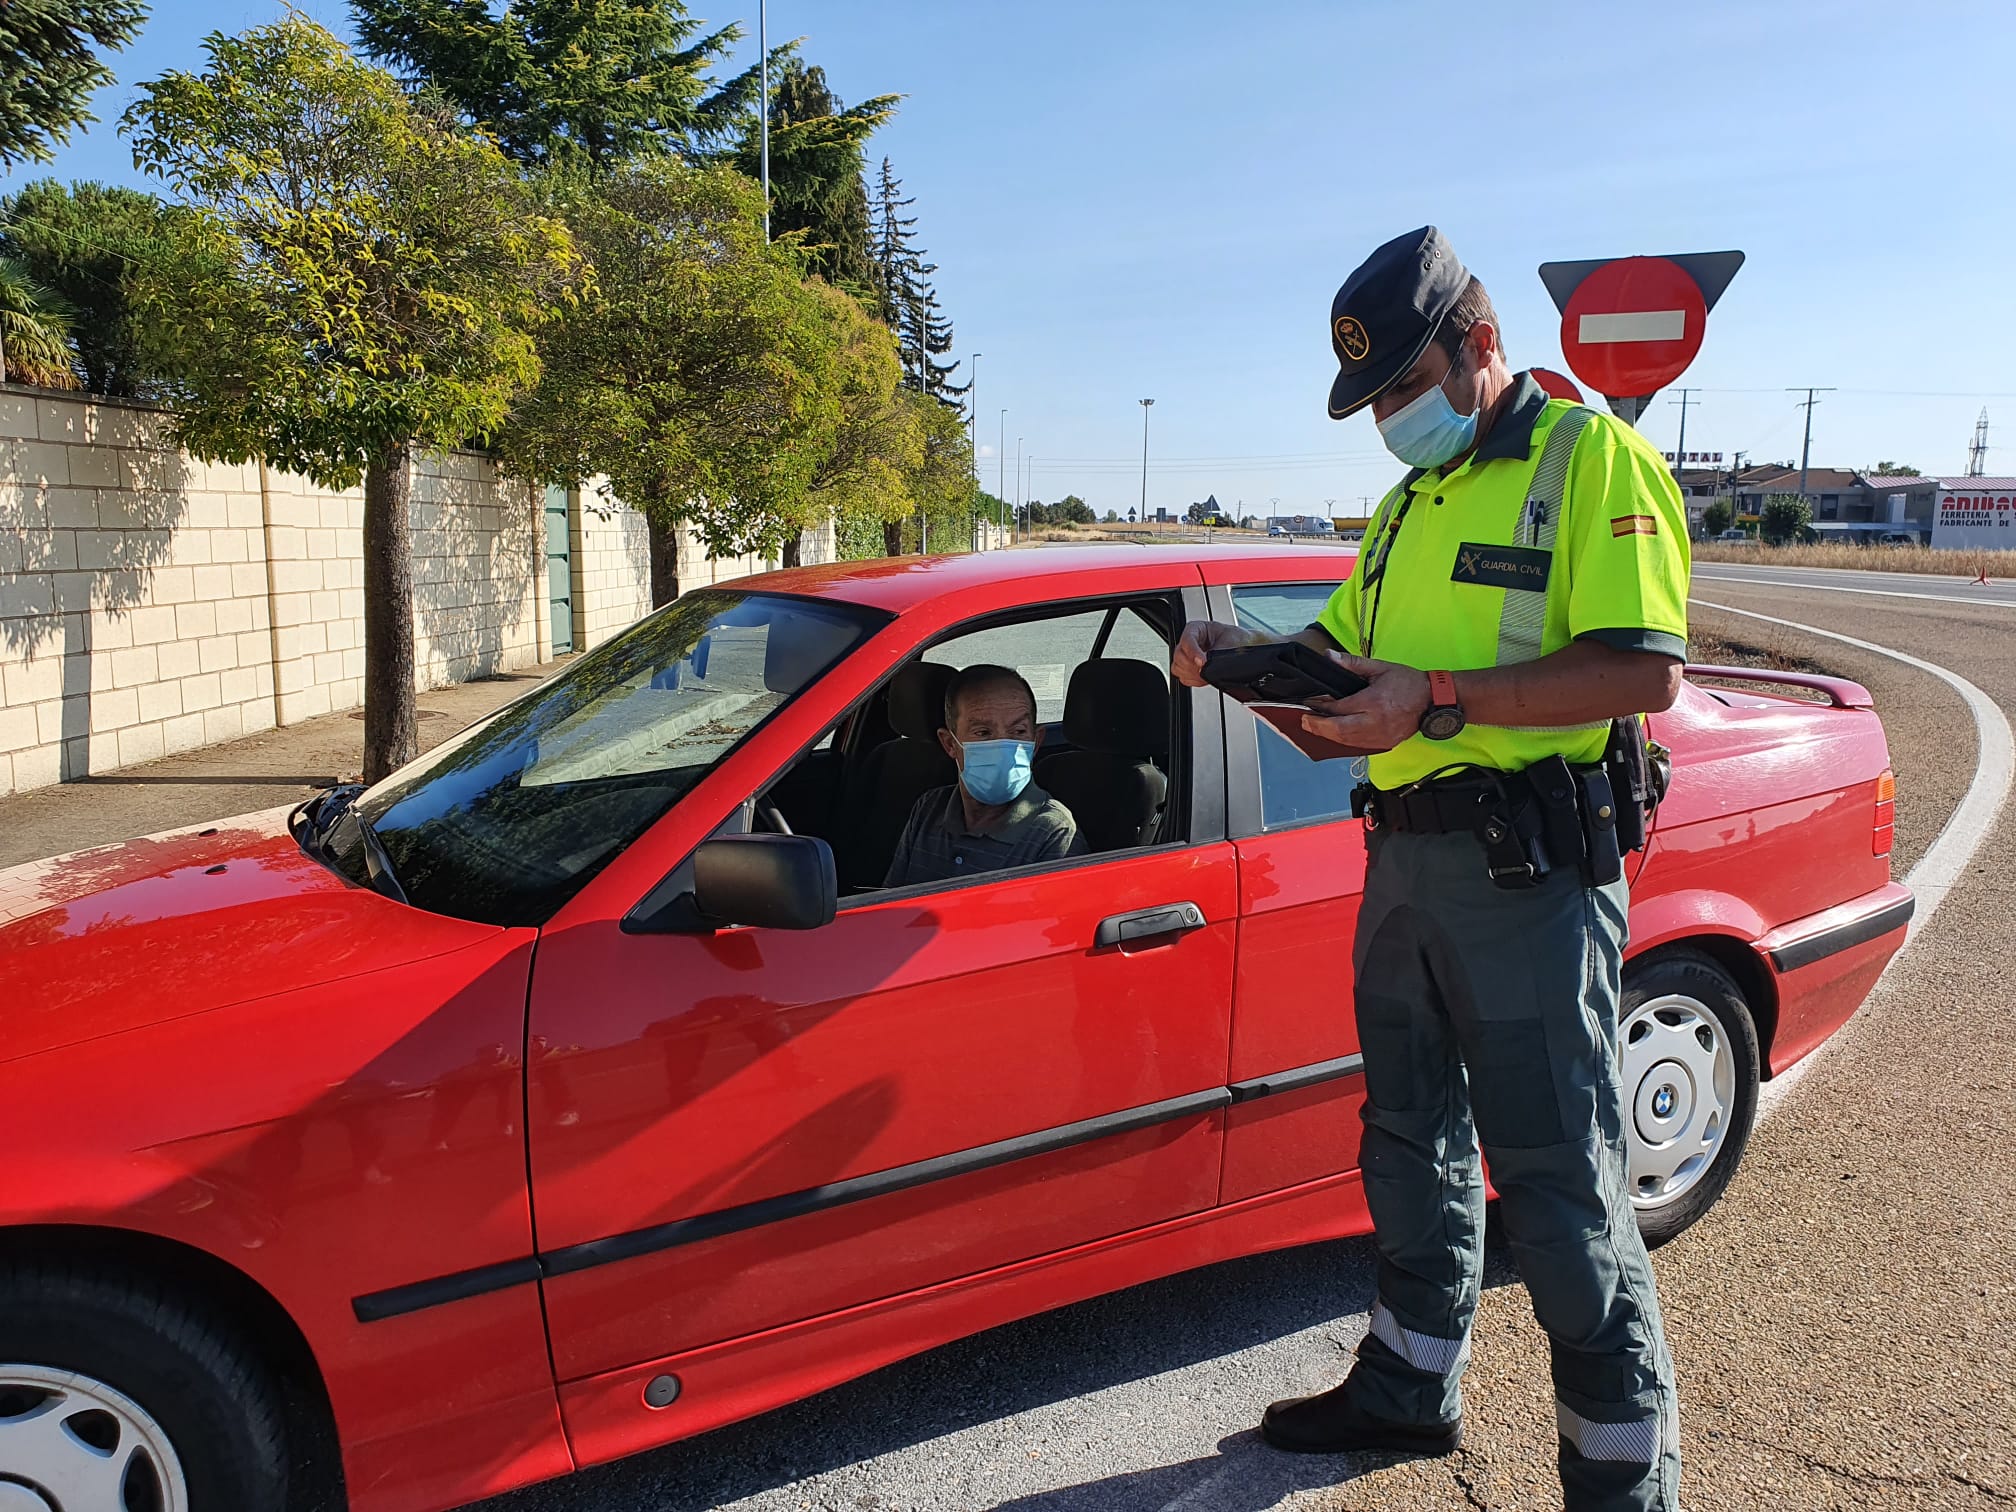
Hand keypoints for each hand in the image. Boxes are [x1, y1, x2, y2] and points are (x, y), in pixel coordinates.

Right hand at [1171, 620, 1268, 687]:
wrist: (1244, 647)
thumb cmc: (1237, 639)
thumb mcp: (1229, 642)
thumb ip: (1216, 653)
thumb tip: (1208, 665)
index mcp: (1197, 629)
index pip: (1188, 640)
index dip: (1193, 652)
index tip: (1202, 662)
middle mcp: (1190, 642)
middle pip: (1179, 655)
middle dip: (1192, 666)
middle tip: (1205, 670)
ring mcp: (1188, 655)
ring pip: (1179, 667)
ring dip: (1192, 674)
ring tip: (1205, 675)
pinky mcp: (1190, 668)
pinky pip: (1183, 677)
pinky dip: (1193, 680)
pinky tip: (1204, 678)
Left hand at [1300, 652, 1430, 751]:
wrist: (1434, 700)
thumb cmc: (1409, 683)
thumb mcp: (1380, 668)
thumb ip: (1352, 664)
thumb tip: (1329, 656)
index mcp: (1374, 702)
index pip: (1339, 708)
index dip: (1321, 706)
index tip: (1309, 702)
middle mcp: (1376, 722)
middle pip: (1339, 730)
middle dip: (1318, 726)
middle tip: (1304, 721)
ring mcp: (1381, 736)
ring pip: (1347, 741)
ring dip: (1329, 735)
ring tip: (1315, 727)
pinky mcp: (1385, 743)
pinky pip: (1359, 745)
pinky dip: (1344, 740)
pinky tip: (1335, 734)